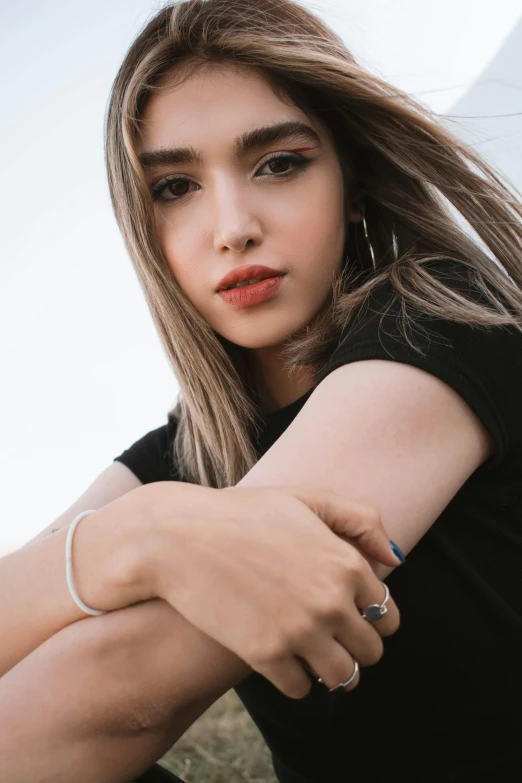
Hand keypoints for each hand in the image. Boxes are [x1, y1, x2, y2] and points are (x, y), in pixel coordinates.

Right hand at [145, 481, 400, 698]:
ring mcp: (300, 630)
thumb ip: (360, 520)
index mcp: (346, 563)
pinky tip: (281, 660)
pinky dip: (295, 679)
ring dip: (331, 670)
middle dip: (355, 646)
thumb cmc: (243, 513)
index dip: (371, 617)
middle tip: (331, 638)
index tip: (351, 616)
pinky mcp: (266, 655)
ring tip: (313, 657)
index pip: (387, 612)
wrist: (179, 537)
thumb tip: (396, 560)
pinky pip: (301, 688)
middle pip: (371, 650)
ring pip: (343, 677)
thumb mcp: (306, 498)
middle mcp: (332, 600)